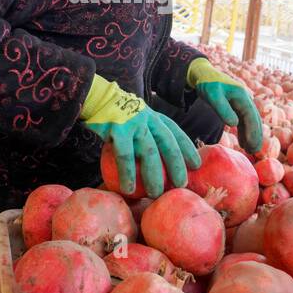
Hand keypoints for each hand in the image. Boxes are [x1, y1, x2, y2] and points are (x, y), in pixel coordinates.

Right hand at [80, 75, 200, 196]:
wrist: (96, 98)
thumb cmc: (118, 115)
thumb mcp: (138, 118)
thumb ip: (148, 133)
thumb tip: (158, 162)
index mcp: (155, 118)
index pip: (176, 133)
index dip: (188, 149)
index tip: (196, 165)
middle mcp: (148, 119)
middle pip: (168, 144)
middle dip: (177, 165)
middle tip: (181, 184)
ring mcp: (134, 124)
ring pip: (149, 152)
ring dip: (154, 175)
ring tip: (155, 193)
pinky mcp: (117, 130)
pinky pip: (125, 155)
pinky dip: (128, 173)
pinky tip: (128, 188)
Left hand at [186, 57, 263, 153]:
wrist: (203, 74)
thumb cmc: (207, 84)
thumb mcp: (213, 95)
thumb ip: (223, 109)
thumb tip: (234, 124)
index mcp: (242, 95)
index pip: (250, 116)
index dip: (253, 131)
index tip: (252, 144)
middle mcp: (245, 99)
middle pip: (254, 119)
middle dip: (256, 135)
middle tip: (255, 151)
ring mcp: (241, 103)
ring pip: (250, 121)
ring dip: (251, 135)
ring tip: (250, 150)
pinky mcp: (236, 107)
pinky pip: (243, 121)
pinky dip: (244, 131)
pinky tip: (243, 142)